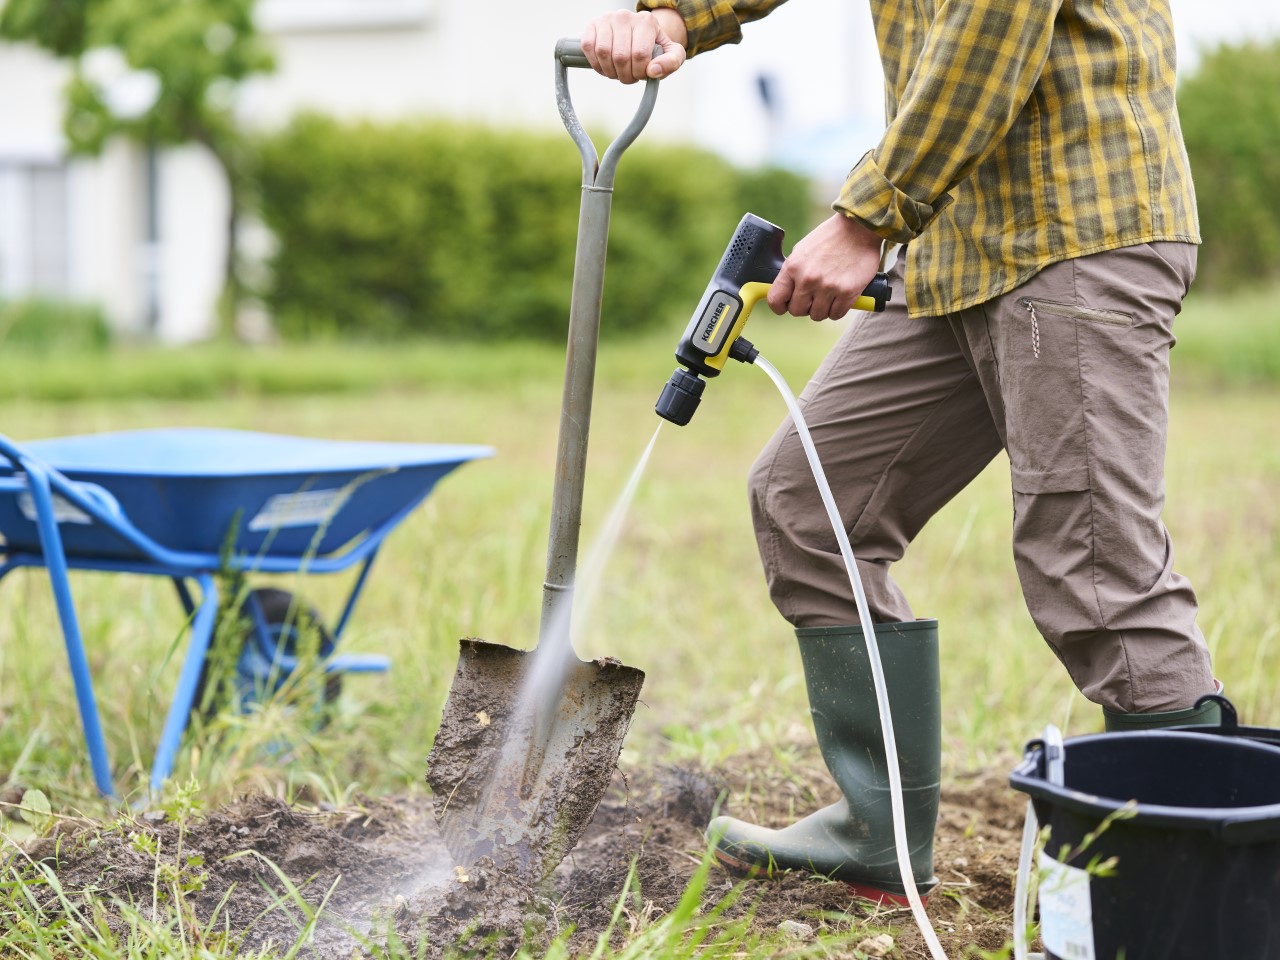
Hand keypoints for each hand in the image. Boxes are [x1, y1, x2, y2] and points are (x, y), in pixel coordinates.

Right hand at [581, 9, 686, 83]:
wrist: (636, 36)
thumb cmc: (653, 48)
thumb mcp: (671, 54)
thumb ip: (671, 62)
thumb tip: (653, 71)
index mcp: (646, 22)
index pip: (640, 54)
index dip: (639, 72)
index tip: (642, 74)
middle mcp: (625, 16)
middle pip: (620, 56)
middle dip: (625, 75)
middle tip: (629, 77)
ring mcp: (607, 19)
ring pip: (603, 52)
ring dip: (610, 71)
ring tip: (617, 72)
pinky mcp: (592, 25)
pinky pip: (588, 47)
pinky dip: (596, 63)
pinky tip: (605, 66)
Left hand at [768, 214, 884, 320]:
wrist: (859, 228)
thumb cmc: (831, 237)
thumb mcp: (802, 250)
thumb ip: (793, 271)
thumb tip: (786, 290)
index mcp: (793, 267)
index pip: (775, 300)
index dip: (780, 306)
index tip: (786, 305)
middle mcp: (808, 279)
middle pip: (797, 311)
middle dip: (804, 307)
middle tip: (813, 297)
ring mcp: (827, 287)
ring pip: (817, 315)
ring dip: (822, 309)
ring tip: (828, 295)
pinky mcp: (847, 293)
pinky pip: (836, 314)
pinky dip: (837, 309)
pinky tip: (840, 297)